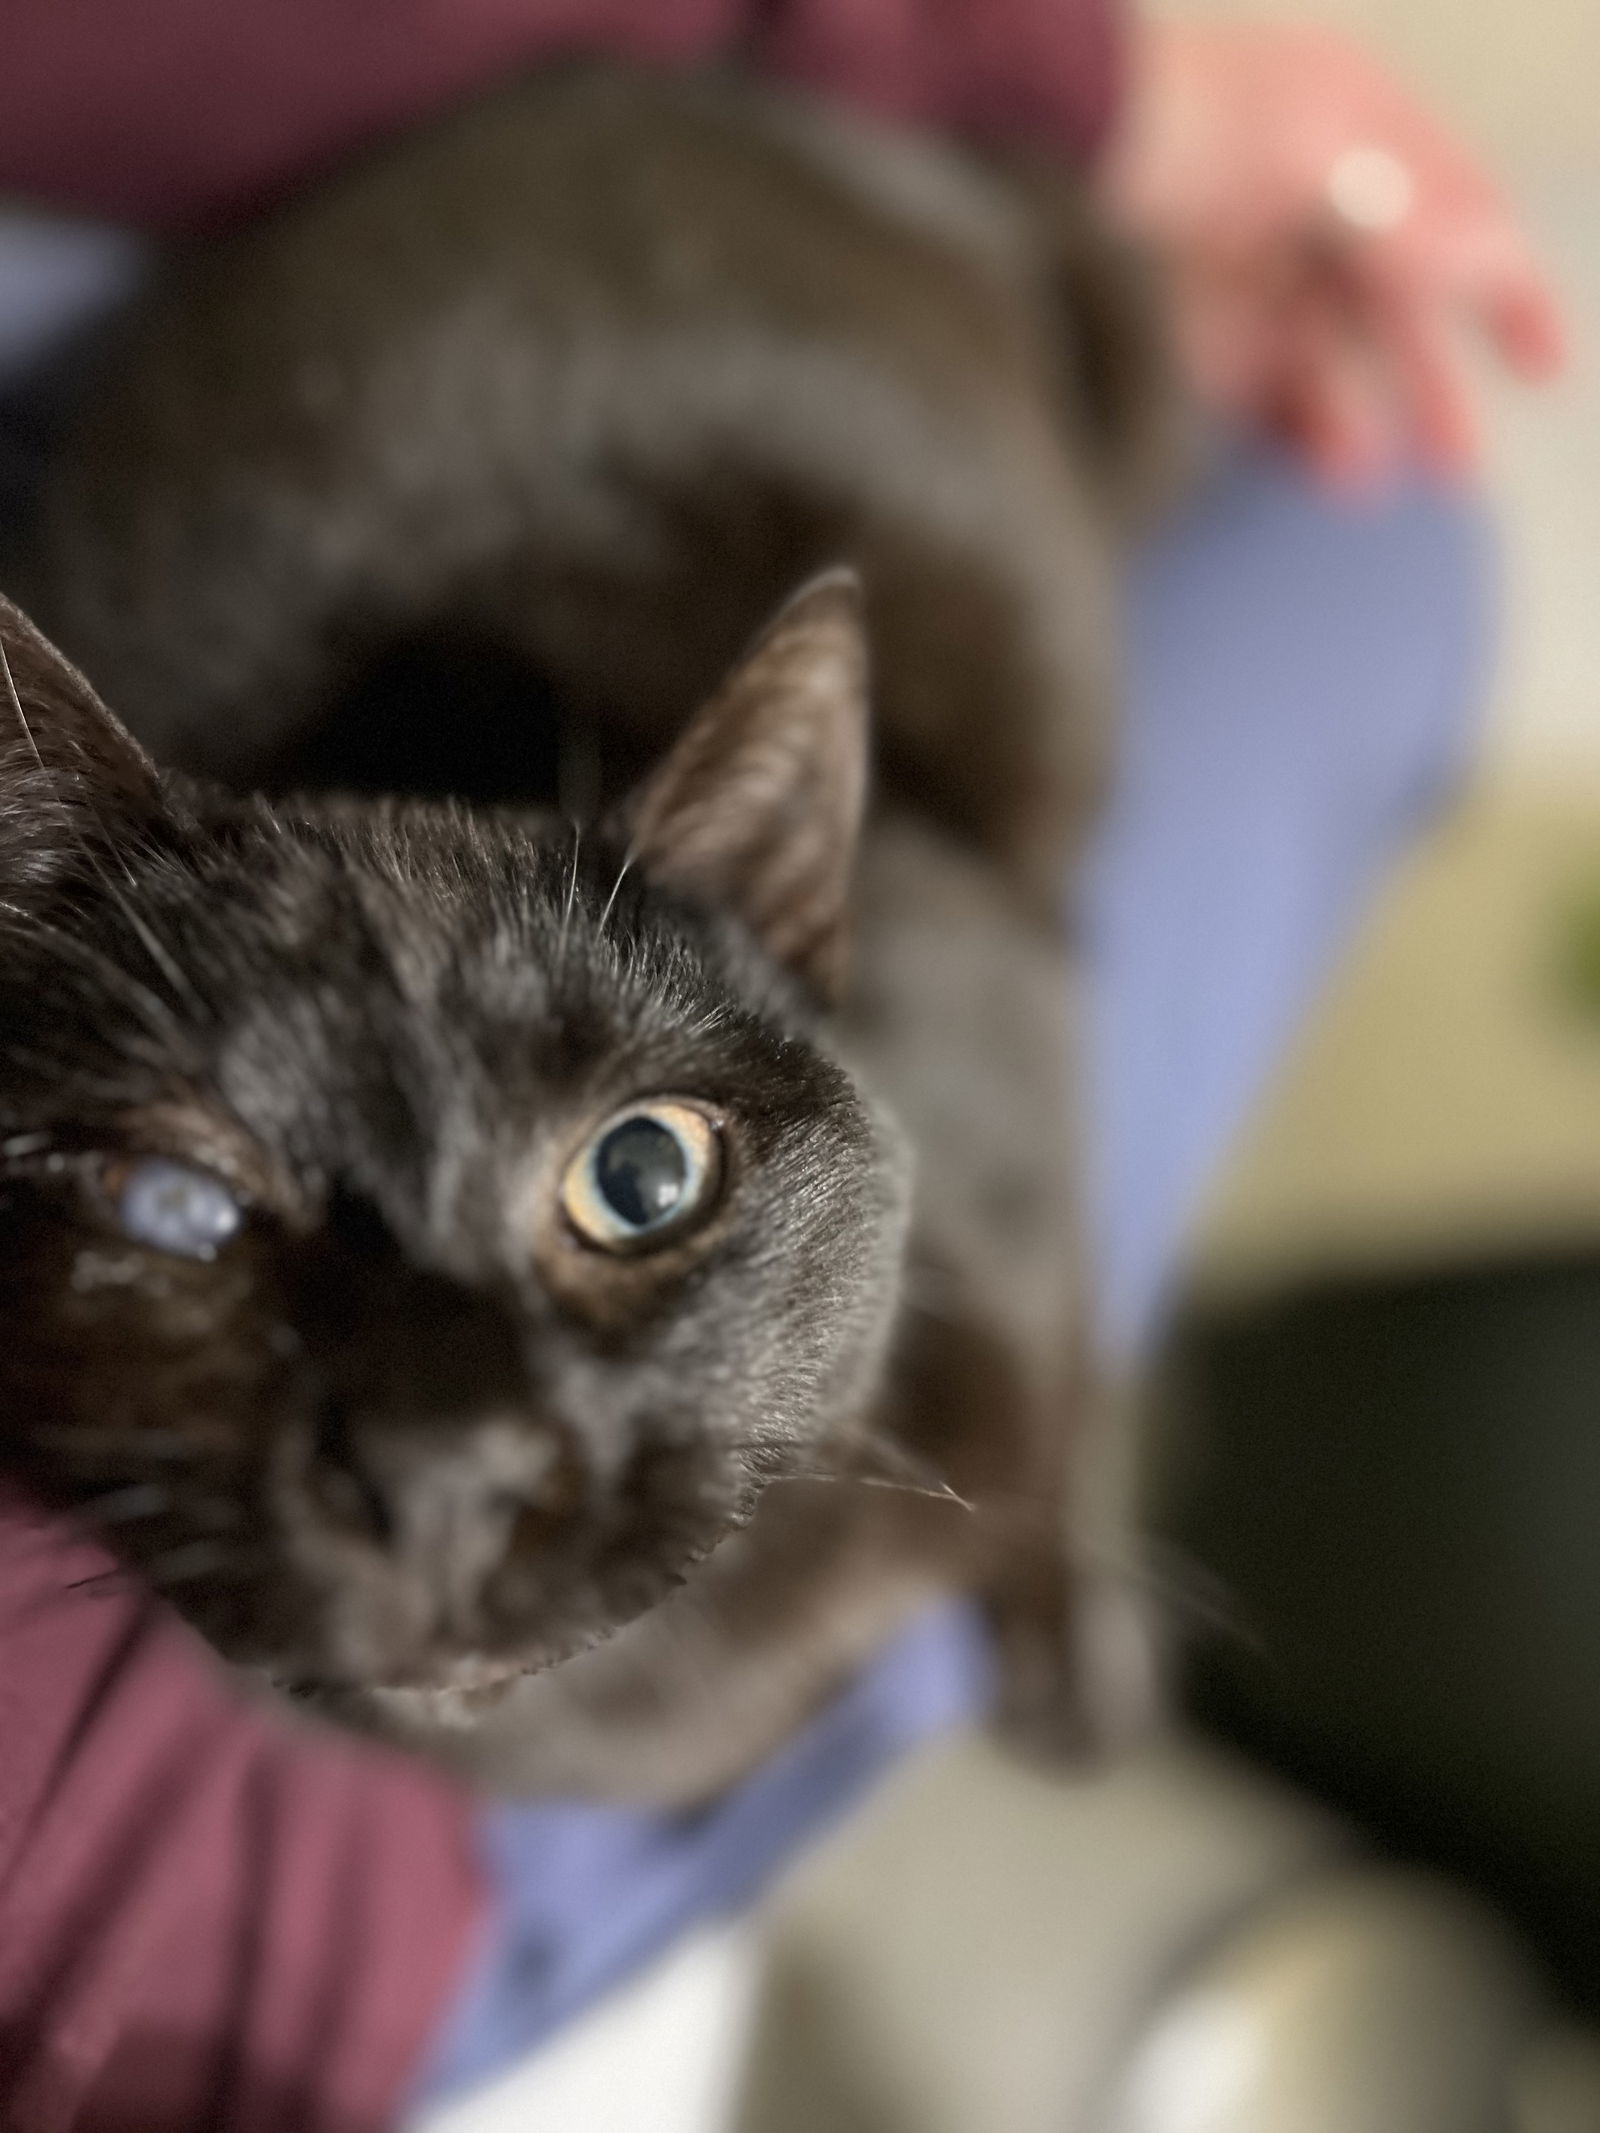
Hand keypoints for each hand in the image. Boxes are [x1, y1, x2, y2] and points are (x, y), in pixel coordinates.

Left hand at [1100, 21, 1565, 486]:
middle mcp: (1308, 204)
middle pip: (1390, 309)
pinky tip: (1314, 468)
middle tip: (1457, 467)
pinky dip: (1286, 431)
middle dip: (1427, 385)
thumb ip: (1406, 214)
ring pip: (1322, 362)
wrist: (1034, 141)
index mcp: (1357, 133)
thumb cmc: (1176, 113)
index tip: (1543, 365)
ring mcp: (1245, 269)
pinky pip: (1253, 394)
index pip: (1457, 216)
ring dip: (1353, 419)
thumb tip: (1493, 262)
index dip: (1506, 290)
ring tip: (1365, 481)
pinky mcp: (1182, 330)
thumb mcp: (1313, 148)